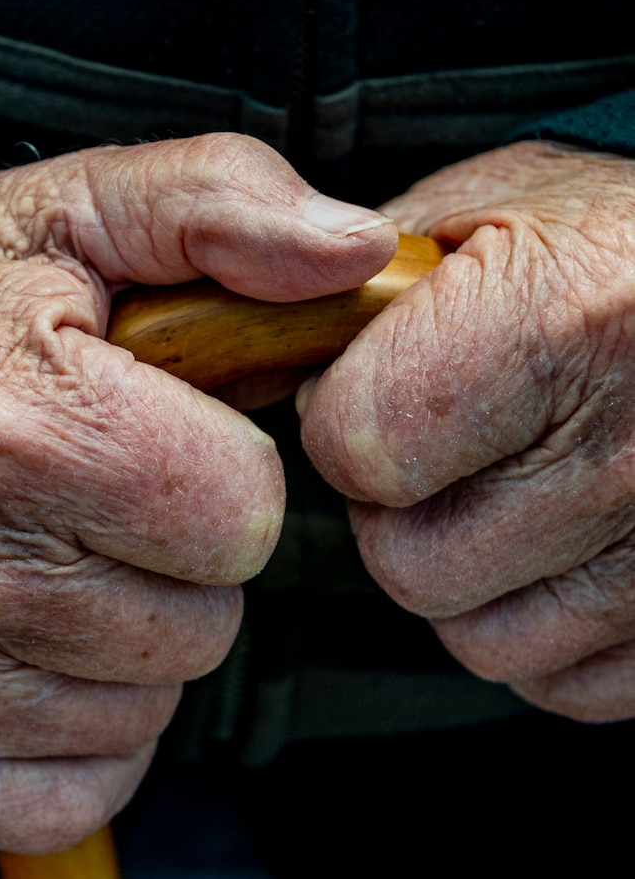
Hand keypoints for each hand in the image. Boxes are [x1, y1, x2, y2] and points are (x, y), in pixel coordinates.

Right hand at [0, 133, 394, 850]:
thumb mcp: (69, 215)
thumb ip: (222, 209)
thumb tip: (357, 252)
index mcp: (12, 426)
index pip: (241, 518)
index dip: (222, 477)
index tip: (157, 442)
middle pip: (201, 628)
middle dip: (174, 565)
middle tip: (91, 503)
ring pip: (144, 710)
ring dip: (123, 643)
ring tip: (40, 560)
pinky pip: (76, 788)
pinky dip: (73, 726)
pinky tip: (17, 644)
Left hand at [299, 140, 634, 722]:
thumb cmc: (629, 244)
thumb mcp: (501, 198)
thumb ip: (375, 275)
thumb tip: (279, 349)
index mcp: (557, 328)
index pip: (359, 449)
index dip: (343, 423)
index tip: (372, 393)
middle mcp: (623, 454)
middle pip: (406, 562)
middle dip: (397, 510)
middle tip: (442, 450)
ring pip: (477, 639)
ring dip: (465, 578)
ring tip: (506, 493)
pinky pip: (562, 680)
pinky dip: (541, 628)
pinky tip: (557, 548)